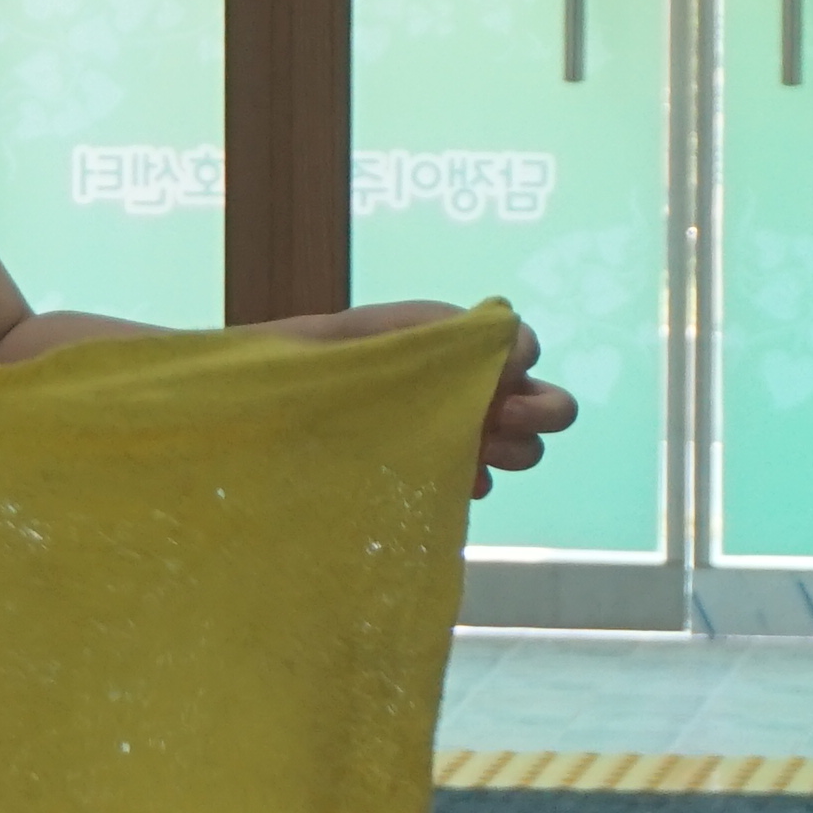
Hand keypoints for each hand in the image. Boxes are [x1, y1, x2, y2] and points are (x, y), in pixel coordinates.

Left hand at [282, 301, 581, 492]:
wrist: (266, 418)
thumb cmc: (313, 367)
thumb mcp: (370, 332)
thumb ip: (432, 328)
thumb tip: (501, 332)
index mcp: (453, 348)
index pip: (520, 344)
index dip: (520, 356)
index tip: (498, 371)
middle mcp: (467, 391)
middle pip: (547, 403)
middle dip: (537, 410)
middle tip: (496, 420)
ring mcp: (456, 438)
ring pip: (523, 448)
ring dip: (512, 450)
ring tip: (474, 454)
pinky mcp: (436, 479)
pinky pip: (479, 484)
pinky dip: (475, 482)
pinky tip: (450, 482)